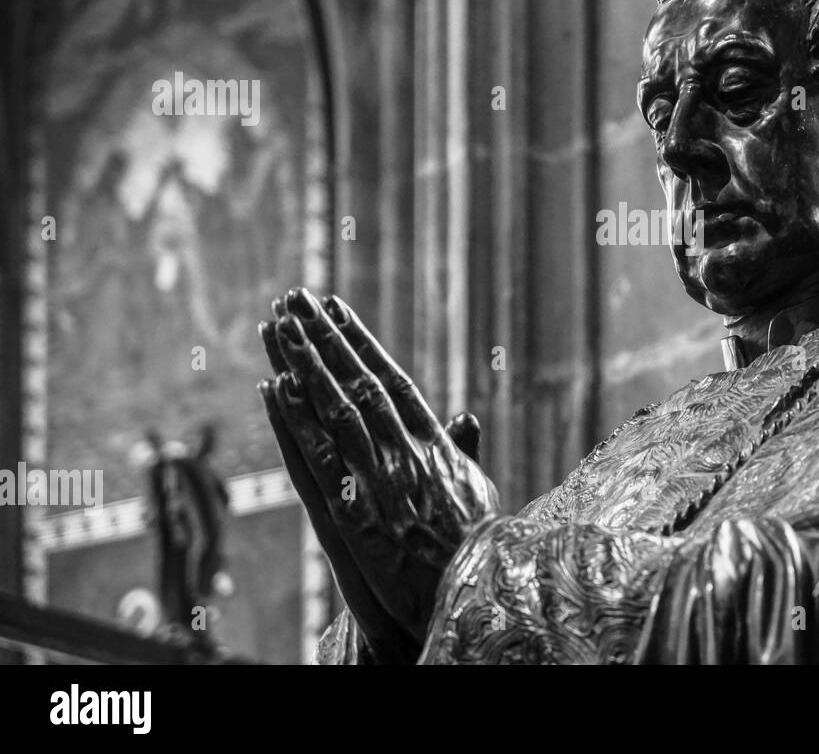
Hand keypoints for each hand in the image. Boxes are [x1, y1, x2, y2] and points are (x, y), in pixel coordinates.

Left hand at [257, 288, 497, 661]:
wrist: (468, 589)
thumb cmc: (476, 543)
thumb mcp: (476, 488)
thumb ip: (463, 450)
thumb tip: (465, 419)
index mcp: (431, 441)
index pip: (389, 378)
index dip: (359, 340)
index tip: (335, 308)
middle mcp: (403, 448)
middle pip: (356, 380)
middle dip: (323, 337)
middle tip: (294, 297)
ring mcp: (376, 475)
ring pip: (333, 407)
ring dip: (303, 363)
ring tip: (278, 325)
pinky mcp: (351, 509)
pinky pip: (317, 456)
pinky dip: (295, 420)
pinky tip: (273, 388)